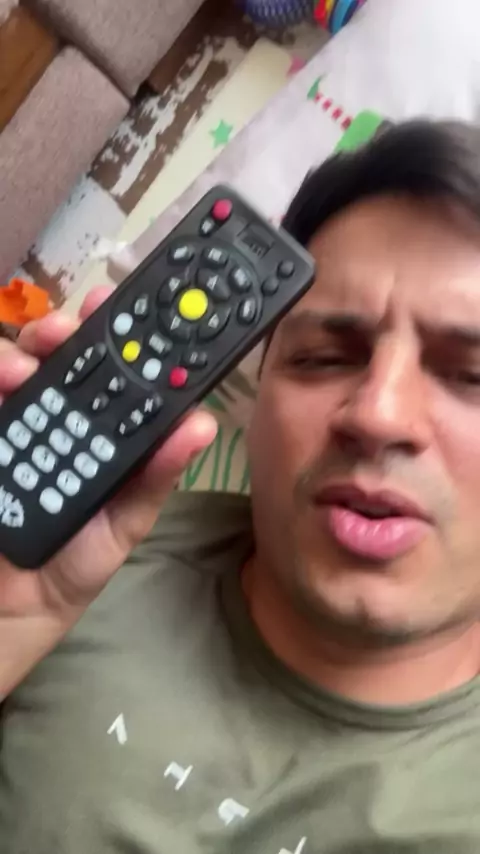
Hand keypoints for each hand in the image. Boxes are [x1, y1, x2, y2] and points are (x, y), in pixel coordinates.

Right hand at [0, 286, 217, 619]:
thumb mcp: (125, 521)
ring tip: (25, 365)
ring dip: (18, 353)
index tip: (123, 311)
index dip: (116, 338)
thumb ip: (156, 474)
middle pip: (53, 357)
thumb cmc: (74, 564)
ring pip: (12, 369)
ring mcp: (11, 424)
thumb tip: (201, 424)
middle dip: (60, 331)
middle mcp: (51, 417)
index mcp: (97, 431)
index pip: (107, 372)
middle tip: (67, 327)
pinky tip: (2, 383)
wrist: (13, 609)